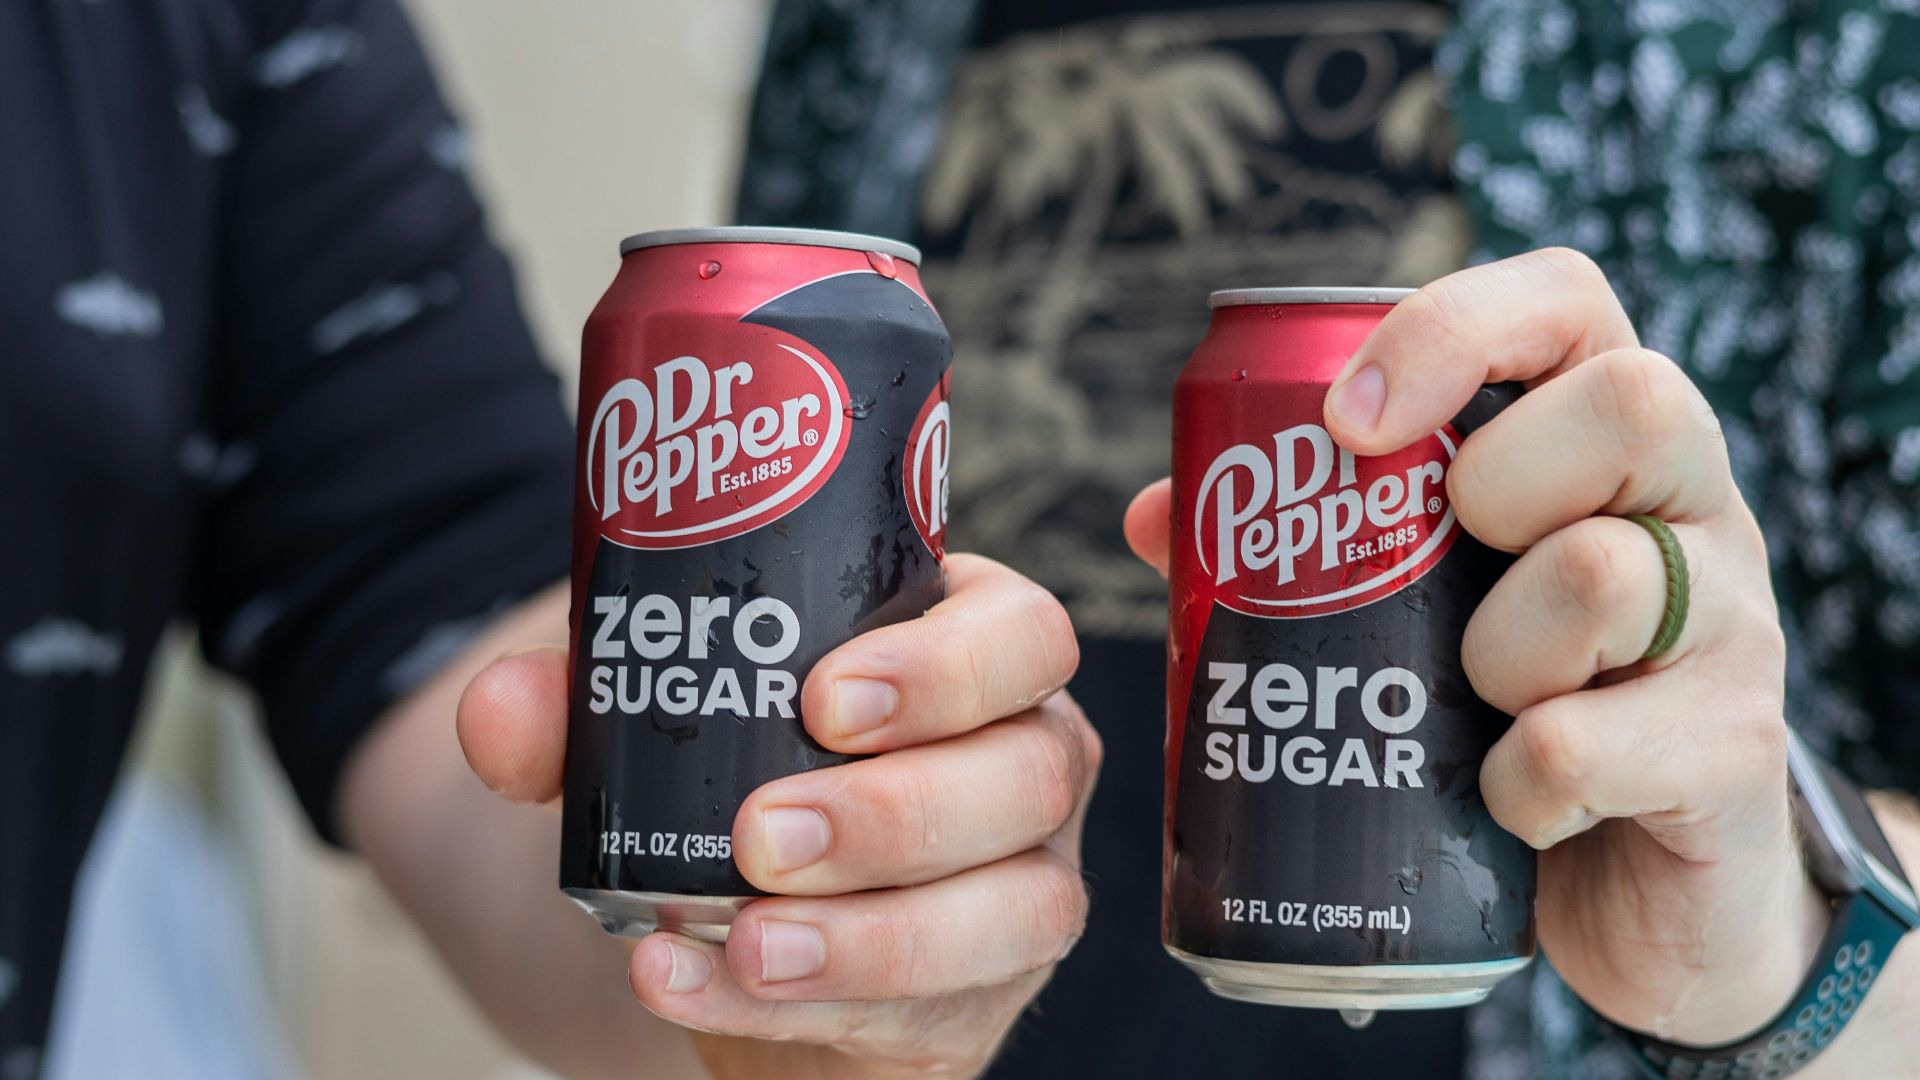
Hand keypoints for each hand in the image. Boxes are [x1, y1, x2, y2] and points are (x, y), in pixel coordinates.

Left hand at [456, 554, 1097, 1077]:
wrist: (729, 913)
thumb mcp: (659, 715)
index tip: (824, 700)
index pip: (1023, 634)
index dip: (949, 667)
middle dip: (897, 813)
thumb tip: (502, 709)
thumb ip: (577, 700)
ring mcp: (1021, 885)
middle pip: (1031, 774)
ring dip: (875, 935)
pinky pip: (934, 1013)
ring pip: (1019, 909)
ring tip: (743, 937)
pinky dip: (806, 1009)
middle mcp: (1026, 761)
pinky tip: (692, 986)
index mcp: (973, 650)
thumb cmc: (730, 770)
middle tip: (762, 836)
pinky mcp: (978, 997)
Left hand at [1125, 249, 1825, 1046]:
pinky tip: (1510, 800)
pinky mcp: (1733, 754)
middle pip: (1632, 402)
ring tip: (1474, 705)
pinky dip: (1517, 783)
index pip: (1566, 302)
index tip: (1345, 422)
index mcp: (1608, 441)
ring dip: (1493, 656)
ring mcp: (1734, 625)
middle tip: (1435, 573)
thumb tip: (1154, 517)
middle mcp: (1696, 505)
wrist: (1640, 884)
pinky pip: (1590, 747)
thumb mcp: (1425, 606)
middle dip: (1496, 484)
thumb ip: (1303, 553)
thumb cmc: (1510, 702)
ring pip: (1606, 577)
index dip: (1452, 329)